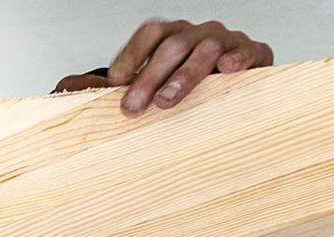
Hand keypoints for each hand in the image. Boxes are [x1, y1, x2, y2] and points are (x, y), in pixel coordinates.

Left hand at [107, 19, 272, 114]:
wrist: (237, 90)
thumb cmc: (193, 88)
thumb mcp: (155, 86)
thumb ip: (122, 86)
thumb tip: (78, 86)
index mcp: (175, 35)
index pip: (151, 33)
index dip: (132, 55)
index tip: (115, 82)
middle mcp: (200, 33)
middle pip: (174, 45)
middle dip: (150, 77)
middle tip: (133, 106)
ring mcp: (229, 41)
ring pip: (207, 48)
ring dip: (184, 75)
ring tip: (166, 99)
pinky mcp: (255, 54)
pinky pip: (249, 51)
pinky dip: (238, 58)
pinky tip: (226, 69)